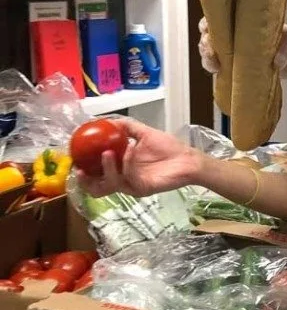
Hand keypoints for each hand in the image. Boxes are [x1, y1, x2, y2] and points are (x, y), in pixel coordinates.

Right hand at [76, 118, 202, 198]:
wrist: (187, 160)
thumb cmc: (168, 147)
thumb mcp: (145, 133)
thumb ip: (128, 127)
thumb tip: (109, 120)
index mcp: (122, 165)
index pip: (98, 170)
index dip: (84, 165)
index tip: (75, 153)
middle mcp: (123, 177)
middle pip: (96, 184)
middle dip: (83, 179)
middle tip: (77, 165)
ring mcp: (130, 184)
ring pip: (106, 186)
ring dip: (101, 171)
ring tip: (103, 154)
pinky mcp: (138, 189)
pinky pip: (122, 182)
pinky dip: (116, 169)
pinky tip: (117, 155)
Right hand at [198, 19, 286, 80]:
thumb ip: (286, 48)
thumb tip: (277, 60)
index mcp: (243, 19)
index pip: (220, 15)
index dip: (209, 21)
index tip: (208, 28)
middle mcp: (233, 33)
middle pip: (209, 34)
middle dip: (206, 42)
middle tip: (212, 51)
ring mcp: (231, 50)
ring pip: (209, 51)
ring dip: (207, 57)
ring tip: (214, 65)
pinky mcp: (233, 66)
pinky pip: (218, 66)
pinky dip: (214, 69)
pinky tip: (217, 72)